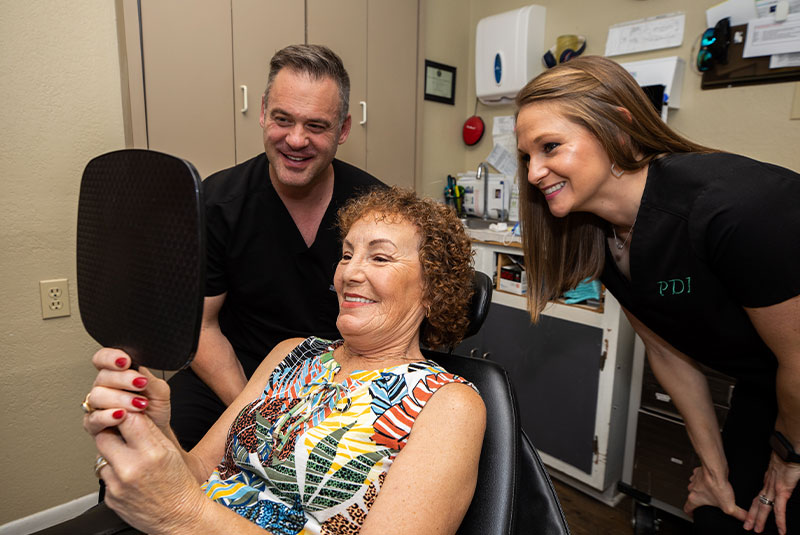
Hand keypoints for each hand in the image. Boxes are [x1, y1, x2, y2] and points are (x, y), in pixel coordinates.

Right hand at [83, 348, 171, 436]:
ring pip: (97, 396)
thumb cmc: (155, 409)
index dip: (110, 357)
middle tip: (141, 384)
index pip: (104, 359)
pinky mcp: (94, 425)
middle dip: (123, 379)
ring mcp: (98, 406)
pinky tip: (121, 415)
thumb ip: (148, 378)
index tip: (125, 361)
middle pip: (102, 376)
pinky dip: (107, 416)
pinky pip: (93, 418)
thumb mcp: (159, 390)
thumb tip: (139, 367)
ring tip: (138, 405)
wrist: (156, 432)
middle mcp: (104, 387)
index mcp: (117, 374)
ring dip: (120, 399)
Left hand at [95, 412, 208, 534]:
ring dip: (112, 454)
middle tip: (123, 434)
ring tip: (130, 459)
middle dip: (112, 432)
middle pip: (104, 436)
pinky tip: (129, 476)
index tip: (128, 414)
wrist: (179, 517)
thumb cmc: (179, 484)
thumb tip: (132, 413)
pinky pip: (104, 476)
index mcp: (151, 454)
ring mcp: (117, 485)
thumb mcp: (170, 451)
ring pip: (101, 456)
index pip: (127, 419)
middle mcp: (131, 469)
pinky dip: (113, 472)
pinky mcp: (110, 498)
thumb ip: (149, 431)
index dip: (126, 414)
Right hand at [684, 466, 747, 522]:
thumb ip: (738, 515)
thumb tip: (746, 519)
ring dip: (701, 488)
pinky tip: (713, 479)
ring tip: (711, 490)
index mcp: (694, 499)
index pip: (687, 508)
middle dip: (699, 499)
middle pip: (692, 496)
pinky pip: (699, 476)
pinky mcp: (699, 471)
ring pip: (695, 485)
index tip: (694, 515)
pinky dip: (704, 478)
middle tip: (708, 501)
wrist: (716, 469)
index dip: (691, 513)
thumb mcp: (729, 506)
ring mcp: (695, 479)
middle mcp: (692, 488)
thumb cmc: (717, 485)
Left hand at [744, 453, 799, 533]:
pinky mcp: (782, 491)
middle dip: (752, 516)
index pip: (759, 496)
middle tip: (747, 526)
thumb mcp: (782, 469)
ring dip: (760, 520)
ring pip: (765, 507)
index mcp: (768, 481)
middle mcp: (769, 486)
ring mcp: (774, 489)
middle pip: (758, 503)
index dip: (754, 506)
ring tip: (756, 530)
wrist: (789, 450)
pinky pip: (780, 509)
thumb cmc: (787, 457)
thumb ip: (780, 477)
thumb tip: (783, 481)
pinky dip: (780, 520)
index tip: (751, 514)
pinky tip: (781, 529)